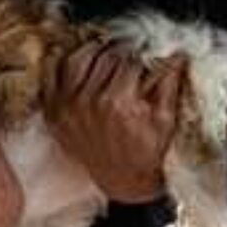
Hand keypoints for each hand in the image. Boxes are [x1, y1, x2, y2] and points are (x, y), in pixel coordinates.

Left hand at [44, 41, 185, 203]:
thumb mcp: (165, 119)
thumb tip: (176, 52)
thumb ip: (168, 82)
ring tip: (106, 45)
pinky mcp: (54, 111)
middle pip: (105, 56)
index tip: (148, 45)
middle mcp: (90, 102)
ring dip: (93, 48)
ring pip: (77, 59)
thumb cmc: (147, 152)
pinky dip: (59, 59)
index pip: (130, 59)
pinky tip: (74, 53)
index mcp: (120, 103)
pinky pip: (50, 75)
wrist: (123, 182)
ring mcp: (67, 106)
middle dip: (121, 47)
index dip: (142, 50)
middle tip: (130, 44)